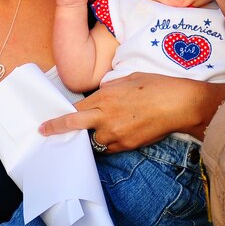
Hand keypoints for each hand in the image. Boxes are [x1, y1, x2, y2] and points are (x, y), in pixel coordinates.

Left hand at [39, 73, 224, 150]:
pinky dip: (109, 141)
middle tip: (44, 133)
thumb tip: (101, 94)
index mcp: (106, 96)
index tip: (47, 122)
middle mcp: (106, 116)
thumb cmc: (158, 85)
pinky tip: (119, 133)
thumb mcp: (129, 78)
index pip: (74, 110)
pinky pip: (110, 147)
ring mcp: (116, 133)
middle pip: (74, 126)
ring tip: (104, 127)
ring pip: (94, 140)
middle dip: (57, 129)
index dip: (60, 116)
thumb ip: (110, 88)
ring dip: (94, 135)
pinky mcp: (127, 145)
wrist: (180, 104)